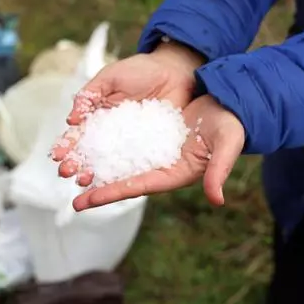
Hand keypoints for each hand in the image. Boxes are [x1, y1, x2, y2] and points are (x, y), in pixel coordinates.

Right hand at [51, 40, 204, 174]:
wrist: (174, 72)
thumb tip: (71, 119)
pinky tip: (110, 184)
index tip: (56, 155)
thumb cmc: (141, 70)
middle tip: (66, 173)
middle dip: (75, 164)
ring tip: (82, 182)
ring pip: (107, 163)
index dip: (66, 145)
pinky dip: (121, 176)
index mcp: (97, 117)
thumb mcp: (110, 78)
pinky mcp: (149, 150)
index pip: (78, 135)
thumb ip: (89, 95)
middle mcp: (111, 134)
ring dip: (93, 174)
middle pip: (89, 153)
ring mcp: (129, 144)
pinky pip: (133, 164)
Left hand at [65, 94, 245, 210]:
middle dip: (100, 190)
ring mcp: (154, 151)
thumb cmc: (230, 124)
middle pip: (125, 180)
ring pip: (121, 162)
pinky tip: (89, 147)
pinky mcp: (151, 135)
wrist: (228, 102)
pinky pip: (124, 143)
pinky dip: (107, 146)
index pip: (139, 186)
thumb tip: (217, 200)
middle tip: (74, 201)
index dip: (113, 193)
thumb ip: (219, 171)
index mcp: (176, 173)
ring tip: (74, 175)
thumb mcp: (226, 144)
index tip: (88, 201)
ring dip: (99, 169)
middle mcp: (161, 166)